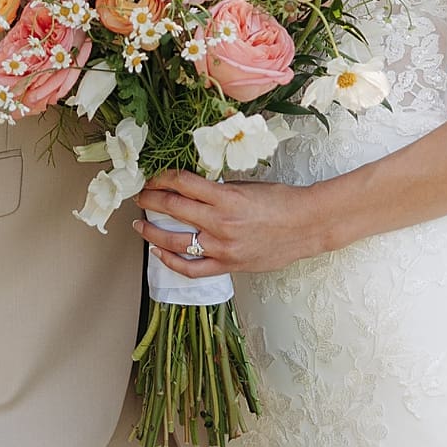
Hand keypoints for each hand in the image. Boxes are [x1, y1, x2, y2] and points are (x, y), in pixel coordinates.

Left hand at [134, 169, 322, 279]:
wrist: (306, 226)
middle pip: (173, 208)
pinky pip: (192, 268)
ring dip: (152, 232)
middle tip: (140, 197)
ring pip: (176, 241)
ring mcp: (223, 247)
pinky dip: (171, 262)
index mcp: (226, 197)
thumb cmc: (281, 202)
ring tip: (141, 226)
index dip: (161, 178)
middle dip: (150, 200)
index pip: (182, 183)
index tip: (153, 178)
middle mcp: (220, 222)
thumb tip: (190, 189)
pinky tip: (159, 253)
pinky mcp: (228, 265)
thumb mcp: (246, 186)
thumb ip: (217, 189)